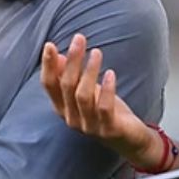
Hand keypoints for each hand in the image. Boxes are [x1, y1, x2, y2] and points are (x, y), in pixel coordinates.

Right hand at [40, 33, 155, 164]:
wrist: (130, 139)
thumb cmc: (107, 113)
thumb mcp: (88, 91)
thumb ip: (72, 77)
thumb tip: (60, 56)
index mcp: (63, 108)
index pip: (49, 85)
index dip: (48, 65)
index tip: (50, 45)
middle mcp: (72, 118)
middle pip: (66, 86)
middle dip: (72, 61)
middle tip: (79, 39)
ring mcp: (89, 126)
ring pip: (83, 96)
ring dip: (89, 71)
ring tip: (96, 52)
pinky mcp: (108, 129)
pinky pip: (104, 108)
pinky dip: (107, 89)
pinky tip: (110, 73)